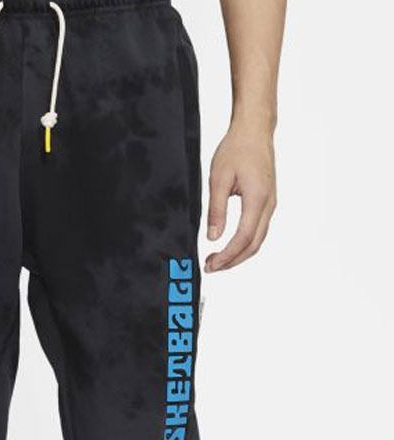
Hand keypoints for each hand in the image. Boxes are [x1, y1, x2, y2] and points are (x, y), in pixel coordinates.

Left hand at [205, 123, 276, 272]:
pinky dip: (244, 243)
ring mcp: (270, 204)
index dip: (227, 255)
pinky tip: (229, 246)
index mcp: (258, 198)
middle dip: (232, 261)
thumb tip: (212, 237)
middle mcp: (268, 204)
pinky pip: (258, 230)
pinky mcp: (267, 202)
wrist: (255, 130)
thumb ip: (216, 210)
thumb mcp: (219, 178)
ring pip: (257, 240)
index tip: (212, 264)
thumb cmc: (238, 148)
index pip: (243, 238)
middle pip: (253, 245)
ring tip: (217, 260)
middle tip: (211, 267)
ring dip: (238, 254)